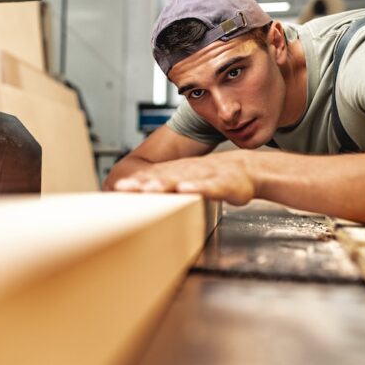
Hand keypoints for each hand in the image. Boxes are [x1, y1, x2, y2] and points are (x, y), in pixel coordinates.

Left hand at [113, 151, 255, 204]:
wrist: (247, 170)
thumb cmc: (217, 179)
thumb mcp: (190, 183)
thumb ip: (171, 189)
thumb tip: (147, 195)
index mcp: (178, 174)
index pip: (152, 178)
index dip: (135, 183)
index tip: (116, 190)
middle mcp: (187, 173)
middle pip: (160, 178)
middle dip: (141, 184)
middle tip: (122, 188)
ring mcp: (204, 177)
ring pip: (181, 180)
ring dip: (164, 184)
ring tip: (148, 189)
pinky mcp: (222, 184)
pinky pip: (208, 186)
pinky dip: (197, 188)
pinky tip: (185, 189)